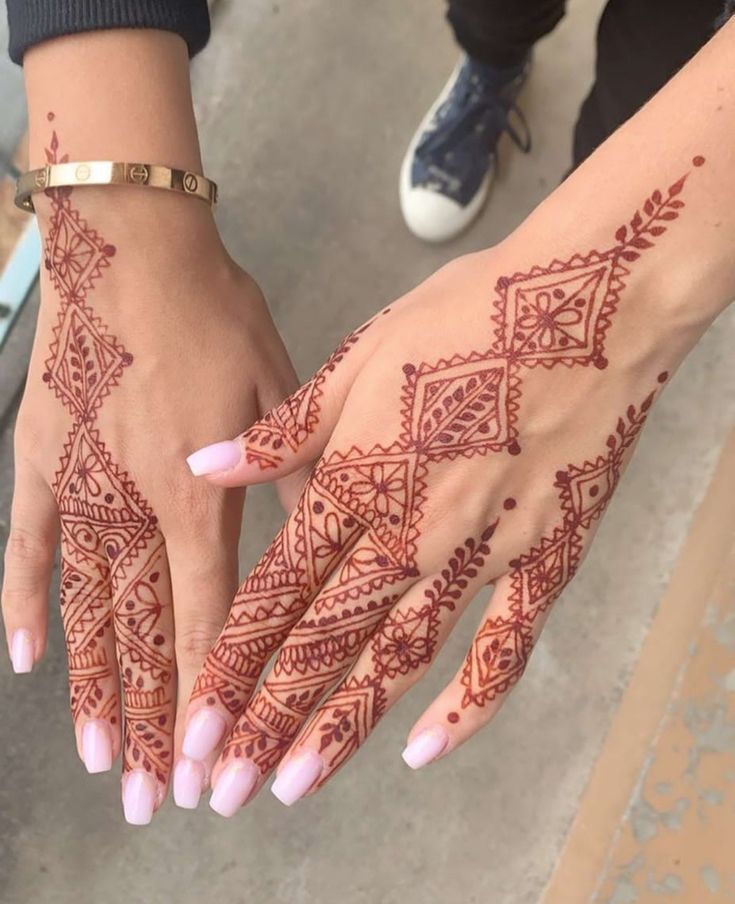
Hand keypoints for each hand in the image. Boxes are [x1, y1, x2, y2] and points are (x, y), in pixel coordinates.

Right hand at [1, 126, 299, 822]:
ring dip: (94, 691)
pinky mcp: (40, 464)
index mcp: (200, 497)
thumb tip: (332, 542)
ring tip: (97, 759)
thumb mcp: (282, 391)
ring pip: (89, 613)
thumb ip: (298, 477)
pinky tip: (29, 663)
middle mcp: (134, 510)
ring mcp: (78, 491)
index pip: (210, 622)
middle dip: (150, 724)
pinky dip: (27, 607)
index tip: (208, 766)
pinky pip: (26, 550)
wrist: (130, 248)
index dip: (210, 699)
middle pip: (145, 637)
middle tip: (148, 799)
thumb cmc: (214, 314)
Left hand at [180, 162, 712, 812]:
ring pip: (399, 658)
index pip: (277, 592)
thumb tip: (205, 465)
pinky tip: (428, 749)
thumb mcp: (360, 356)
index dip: (230, 663)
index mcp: (357, 480)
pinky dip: (468, 704)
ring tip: (294, 784)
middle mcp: (410, 532)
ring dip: (343, 726)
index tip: (192, 725)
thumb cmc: (468, 316)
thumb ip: (283, 430)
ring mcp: (481, 554)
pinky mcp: (544, 558)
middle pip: (325, 643)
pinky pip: (504, 647)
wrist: (588, 302)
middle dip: (266, 719)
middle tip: (222, 789)